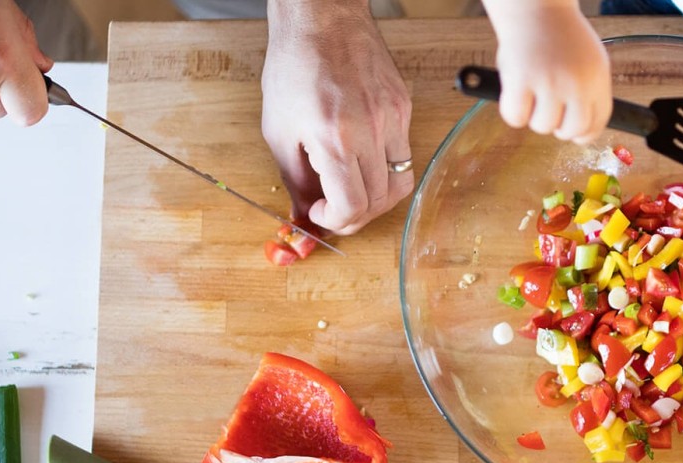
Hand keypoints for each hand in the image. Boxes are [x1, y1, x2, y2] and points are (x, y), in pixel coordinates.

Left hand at [261, 0, 412, 234]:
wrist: (322, 20)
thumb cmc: (294, 67)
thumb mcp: (278, 130)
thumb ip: (293, 180)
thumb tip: (303, 215)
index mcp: (336, 140)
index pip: (353, 207)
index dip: (336, 221)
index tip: (321, 213)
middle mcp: (372, 132)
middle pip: (380, 202)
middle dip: (355, 216)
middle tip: (335, 209)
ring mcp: (394, 118)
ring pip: (400, 182)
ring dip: (376, 198)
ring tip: (353, 190)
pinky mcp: (403, 107)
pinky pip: (404, 153)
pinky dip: (384, 167)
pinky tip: (362, 158)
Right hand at [485, 0, 609, 142]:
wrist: (535, 7)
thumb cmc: (559, 34)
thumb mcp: (588, 60)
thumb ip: (587, 91)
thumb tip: (580, 129)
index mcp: (597, 78)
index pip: (598, 122)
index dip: (584, 133)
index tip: (573, 134)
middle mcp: (577, 83)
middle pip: (571, 130)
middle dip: (558, 127)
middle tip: (547, 110)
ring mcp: (549, 83)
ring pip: (542, 126)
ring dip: (533, 115)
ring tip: (530, 92)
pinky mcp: (521, 81)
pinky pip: (516, 117)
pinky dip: (512, 111)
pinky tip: (514, 93)